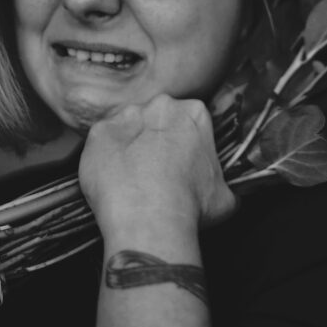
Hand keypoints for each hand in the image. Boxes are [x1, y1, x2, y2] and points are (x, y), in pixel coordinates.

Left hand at [78, 94, 236, 235]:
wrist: (151, 220)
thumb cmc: (189, 207)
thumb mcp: (225, 196)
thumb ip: (225, 184)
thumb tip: (226, 194)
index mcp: (195, 113)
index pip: (189, 119)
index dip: (183, 142)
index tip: (179, 160)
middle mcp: (161, 106)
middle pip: (157, 118)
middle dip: (155, 138)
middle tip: (155, 169)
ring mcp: (127, 117)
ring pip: (127, 128)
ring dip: (129, 146)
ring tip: (132, 178)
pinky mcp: (99, 133)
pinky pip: (101, 142)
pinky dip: (105, 158)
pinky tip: (114, 180)